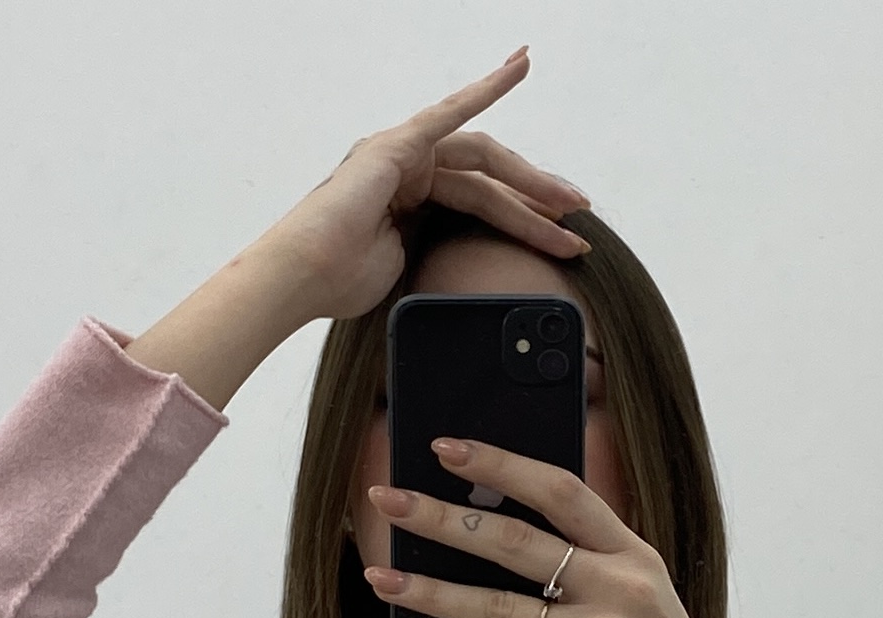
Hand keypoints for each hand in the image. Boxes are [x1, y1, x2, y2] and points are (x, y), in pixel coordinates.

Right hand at [264, 48, 589, 326]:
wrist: (302, 278)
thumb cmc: (340, 283)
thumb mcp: (406, 269)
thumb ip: (436, 252)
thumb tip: (469, 274)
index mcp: (411, 197)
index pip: (479, 196)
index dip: (522, 209)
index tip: (560, 227)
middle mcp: (409, 166)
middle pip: (489, 177)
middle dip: (538, 199)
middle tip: (579, 221)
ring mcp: (402, 152)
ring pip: (483, 163)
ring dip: (531, 184)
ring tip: (571, 208)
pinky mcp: (397, 146)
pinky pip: (451, 114)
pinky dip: (486, 89)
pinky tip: (519, 69)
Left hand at [363, 441, 762, 617]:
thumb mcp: (640, 597)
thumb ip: (589, 566)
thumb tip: (498, 538)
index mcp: (631, 552)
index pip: (560, 491)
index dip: (501, 465)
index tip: (446, 447)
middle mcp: (621, 587)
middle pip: (516, 542)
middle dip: (442, 518)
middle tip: (387, 499)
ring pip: (502, 611)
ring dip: (434, 595)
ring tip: (384, 581)